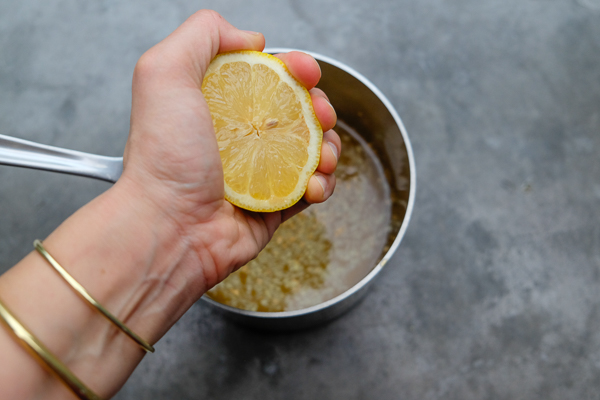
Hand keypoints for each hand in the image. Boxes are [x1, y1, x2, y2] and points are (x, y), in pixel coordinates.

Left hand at [120, 10, 339, 290]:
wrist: (169, 227)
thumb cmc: (164, 156)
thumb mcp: (164, 73)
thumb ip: (202, 34)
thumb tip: (250, 38)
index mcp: (219, 104)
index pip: (269, 76)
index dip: (295, 68)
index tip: (305, 71)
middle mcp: (239, 137)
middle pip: (298, 111)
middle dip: (320, 107)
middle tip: (320, 115)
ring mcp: (258, 172)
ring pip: (312, 150)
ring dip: (328, 147)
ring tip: (321, 156)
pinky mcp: (273, 206)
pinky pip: (312, 190)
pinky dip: (323, 184)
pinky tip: (314, 185)